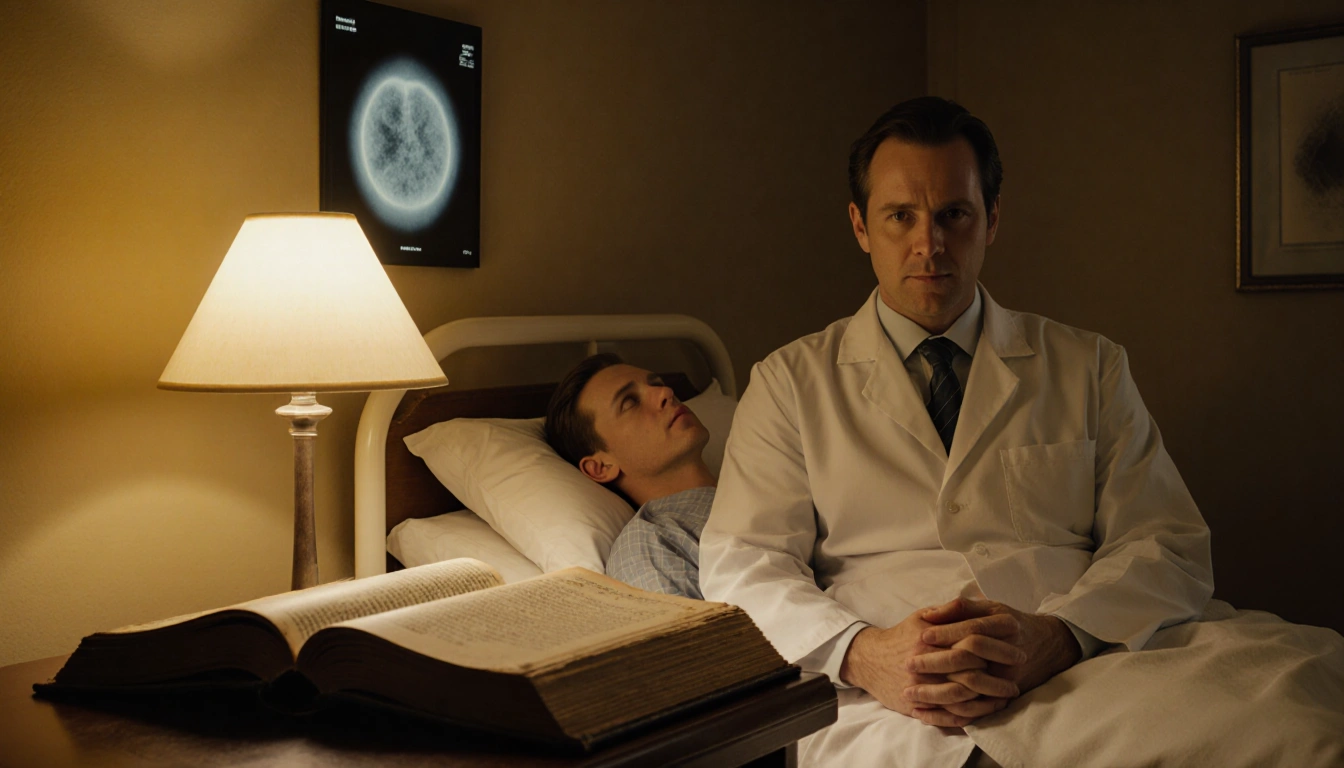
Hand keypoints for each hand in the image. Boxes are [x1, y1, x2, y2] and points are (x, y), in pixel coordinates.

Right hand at [840, 611, 1019, 728]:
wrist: (868, 659)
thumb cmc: (900, 636)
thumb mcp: (920, 616)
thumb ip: (946, 610)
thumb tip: (970, 602)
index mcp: (929, 641)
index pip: (970, 646)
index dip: (996, 651)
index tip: (1016, 652)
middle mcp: (925, 665)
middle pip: (969, 675)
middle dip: (996, 678)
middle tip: (1018, 678)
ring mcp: (920, 688)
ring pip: (962, 699)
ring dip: (988, 700)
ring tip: (1007, 697)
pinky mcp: (916, 706)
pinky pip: (949, 715)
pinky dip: (971, 715)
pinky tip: (986, 710)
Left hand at [904, 598, 1080, 708]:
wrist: (1043, 646)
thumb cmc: (1007, 623)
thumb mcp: (989, 608)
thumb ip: (961, 608)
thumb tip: (930, 615)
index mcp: (1006, 626)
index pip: (972, 630)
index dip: (946, 632)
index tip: (921, 635)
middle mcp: (1009, 654)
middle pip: (968, 661)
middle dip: (935, 664)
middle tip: (908, 664)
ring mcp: (1008, 679)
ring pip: (969, 690)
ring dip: (937, 694)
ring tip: (909, 693)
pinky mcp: (1002, 698)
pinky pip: (974, 711)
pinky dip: (948, 714)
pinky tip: (924, 712)